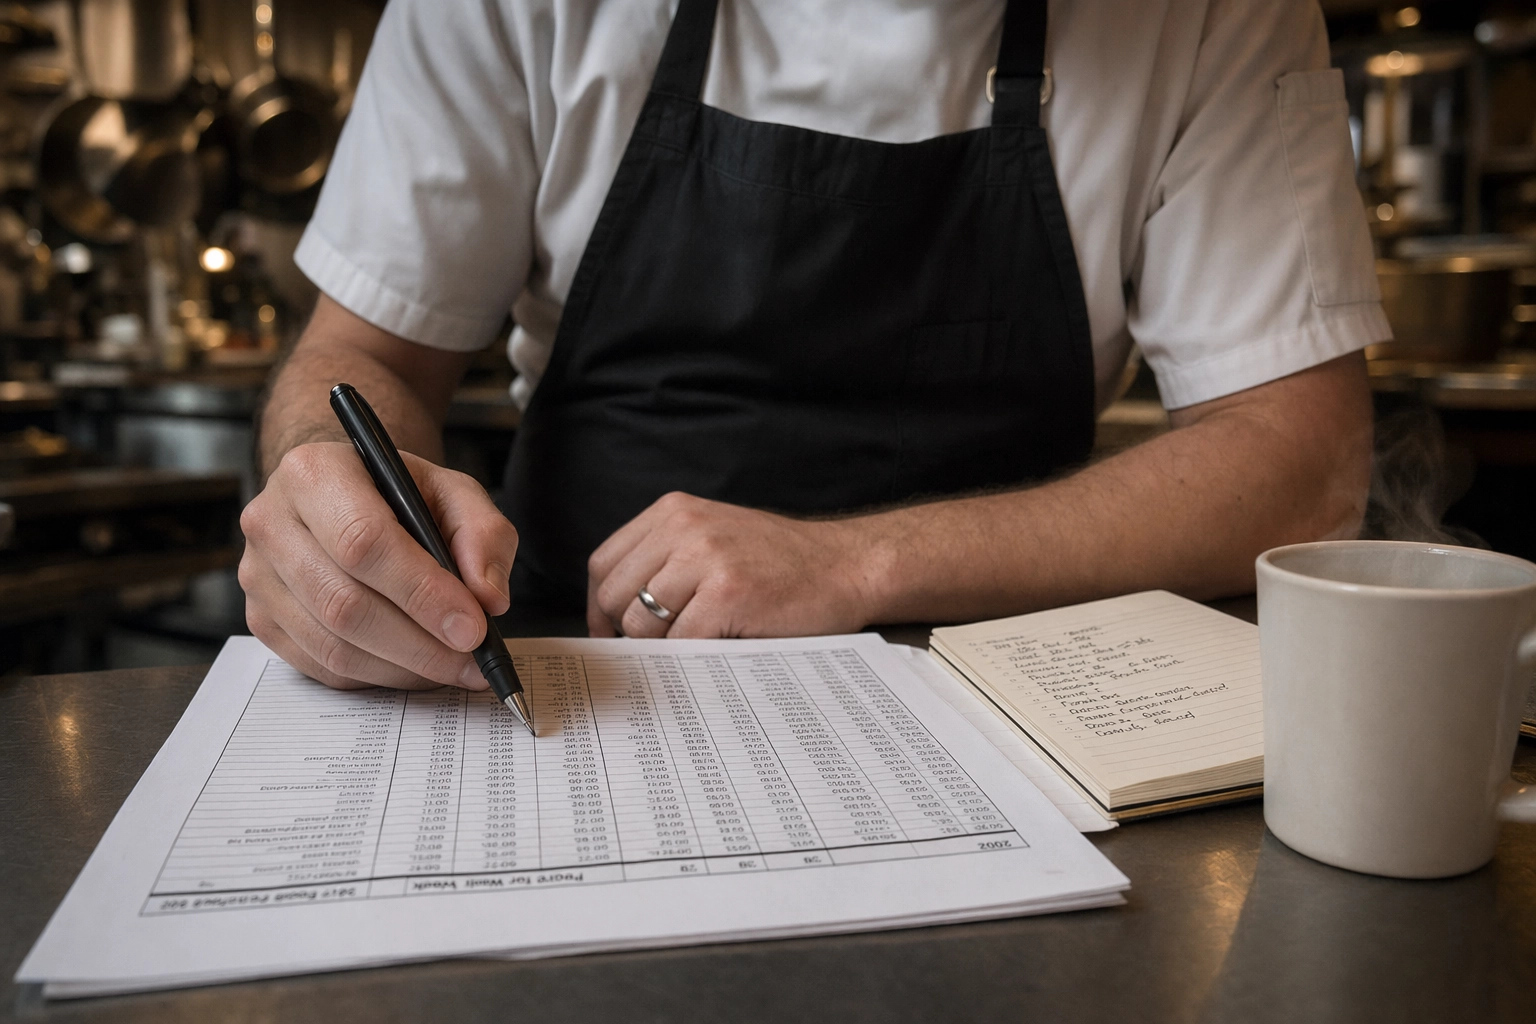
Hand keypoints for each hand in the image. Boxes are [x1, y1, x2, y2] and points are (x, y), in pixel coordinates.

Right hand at [239, 442, 518, 690]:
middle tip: (472, 659)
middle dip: (420, 643)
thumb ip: (482, 535)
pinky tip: (415, 664)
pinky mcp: (261, 619)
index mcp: (315, 472)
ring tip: (454, 666)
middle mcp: (272, 522)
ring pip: (333, 645)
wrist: (346, 495)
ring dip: (404, 667)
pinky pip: (322, 666)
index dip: (422, 592)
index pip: (363, 542)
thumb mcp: (454, 493)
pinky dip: (378, 676)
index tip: (472, 627)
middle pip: (344, 603)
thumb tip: (488, 598)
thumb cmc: (400, 493)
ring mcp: (258, 576)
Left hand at [587, 492, 876, 637]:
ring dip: (661, 647)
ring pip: (641, 623)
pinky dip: (690, 657)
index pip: (604, 563)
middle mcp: (683, 528)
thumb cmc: (782, 561)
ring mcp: (705, 560)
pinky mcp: (726, 595)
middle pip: (614, 595)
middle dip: (626, 632)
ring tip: (694, 646)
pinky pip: (680, 642)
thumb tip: (615, 611)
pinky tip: (716, 649)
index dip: (601, 607)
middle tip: (652, 651)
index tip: (612, 633)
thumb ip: (666, 558)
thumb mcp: (713, 535)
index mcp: (673, 511)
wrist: (846, 566)